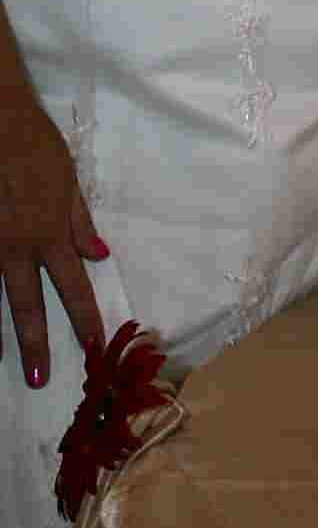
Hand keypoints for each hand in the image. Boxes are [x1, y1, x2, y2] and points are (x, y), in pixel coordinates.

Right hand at [0, 92, 108, 386]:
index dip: (84, 319)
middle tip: (40, 380)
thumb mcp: (70, 181)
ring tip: (11, 362)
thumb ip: (80, 222)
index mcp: (51, 233)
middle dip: (36, 345)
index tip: (94, 346)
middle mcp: (20, 246)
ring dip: (6, 331)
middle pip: (30, 305)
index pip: (74, 287)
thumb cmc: (37, 147)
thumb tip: (99, 255)